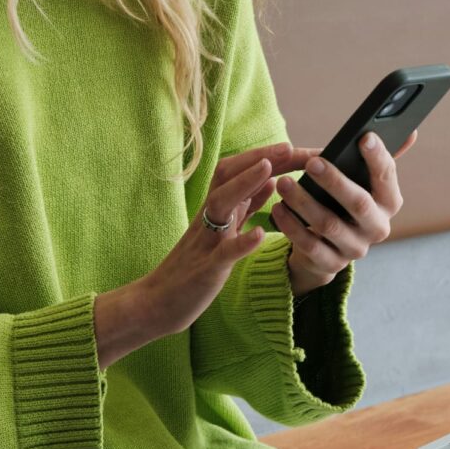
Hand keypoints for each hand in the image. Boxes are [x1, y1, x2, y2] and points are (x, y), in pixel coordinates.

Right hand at [92, 142, 309, 366]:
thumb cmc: (193, 266)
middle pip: (227, 176)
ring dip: (244, 184)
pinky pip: (223, 253)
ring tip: (269, 170)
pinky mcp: (206, 269)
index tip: (292, 146)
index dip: (264, 157)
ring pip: (220, 204)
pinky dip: (242, 242)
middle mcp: (208, 218)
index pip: (238, 172)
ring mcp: (205, 241)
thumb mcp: (223, 229)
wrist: (157, 302)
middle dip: (257, 158)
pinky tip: (260, 233)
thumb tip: (270, 178)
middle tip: (288, 147)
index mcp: (215, 209)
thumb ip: (245, 205)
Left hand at [272, 130, 417, 298]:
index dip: (378, 157)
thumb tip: (412, 132)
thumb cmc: (344, 202)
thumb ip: (378, 160)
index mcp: (389, 202)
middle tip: (312, 162)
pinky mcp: (331, 265)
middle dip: (335, 181)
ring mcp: (356, 249)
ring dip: (304, 202)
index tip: (364, 136)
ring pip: (329, 225)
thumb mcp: (361, 182)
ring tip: (284, 183)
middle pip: (359, 203)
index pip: (387, 177)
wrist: (327, 247)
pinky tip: (278, 209)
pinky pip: (309, 245)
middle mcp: (377, 227)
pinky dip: (291, 226)